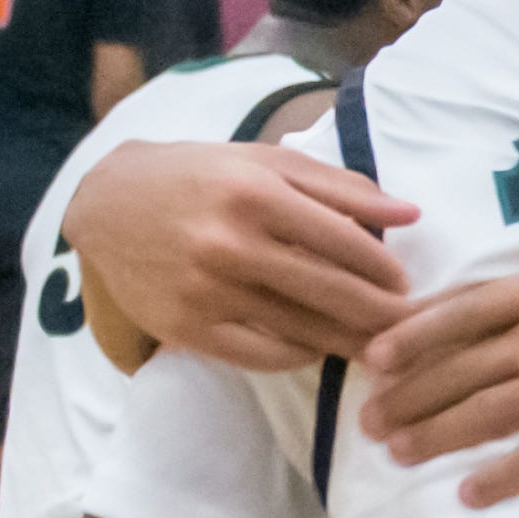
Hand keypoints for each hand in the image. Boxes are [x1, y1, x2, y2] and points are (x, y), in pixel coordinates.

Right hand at [61, 142, 414, 369]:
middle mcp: (229, 244)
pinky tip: (317, 346)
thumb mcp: (266, 162)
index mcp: (254, 194)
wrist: (107, 204)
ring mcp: (205, 291)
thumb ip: (341, 186)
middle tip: (410, 327)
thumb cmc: (199, 176)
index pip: (345, 242)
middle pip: (331, 292)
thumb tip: (411, 213)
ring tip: (379, 346)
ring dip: (348, 342)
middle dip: (381, 315)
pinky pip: (261, 355)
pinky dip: (298, 355)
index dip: (384, 269)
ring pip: (301, 329)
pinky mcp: (185, 328)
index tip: (406, 284)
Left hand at [361, 143, 518, 506]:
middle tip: (367, 418)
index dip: (416, 332)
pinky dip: (501, 477)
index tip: (377, 353)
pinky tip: (470, 494)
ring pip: (484, 416)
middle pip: (460, 370)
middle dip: (409, 395)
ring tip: (395, 454)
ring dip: (435, 436)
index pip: (465, 311)